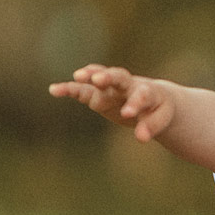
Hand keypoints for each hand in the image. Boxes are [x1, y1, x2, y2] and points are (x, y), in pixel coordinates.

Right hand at [48, 65, 181, 142]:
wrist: (150, 96)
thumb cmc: (157, 108)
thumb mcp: (160, 118)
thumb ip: (151, 127)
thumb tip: (141, 138)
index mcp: (147, 90)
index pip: (141, 95)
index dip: (134, 103)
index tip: (128, 114)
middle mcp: (127, 84)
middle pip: (118, 76)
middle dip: (109, 77)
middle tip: (99, 79)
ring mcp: (109, 87)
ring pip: (98, 77)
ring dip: (89, 76)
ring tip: (78, 77)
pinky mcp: (96, 93)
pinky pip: (81, 89)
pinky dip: (69, 88)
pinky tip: (54, 90)